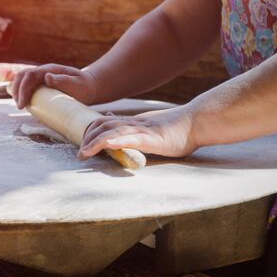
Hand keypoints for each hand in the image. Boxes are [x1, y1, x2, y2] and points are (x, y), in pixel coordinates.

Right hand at [9, 63, 97, 108]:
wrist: (89, 87)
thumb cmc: (84, 86)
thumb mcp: (77, 84)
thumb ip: (64, 80)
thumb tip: (47, 76)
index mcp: (50, 70)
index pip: (30, 75)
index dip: (23, 88)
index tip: (22, 104)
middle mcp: (43, 72)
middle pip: (22, 76)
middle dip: (17, 90)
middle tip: (19, 106)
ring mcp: (41, 78)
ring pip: (22, 80)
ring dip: (17, 92)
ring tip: (20, 105)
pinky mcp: (41, 86)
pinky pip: (27, 87)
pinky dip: (21, 94)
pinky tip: (22, 103)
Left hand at [78, 106, 198, 158]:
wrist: (196, 122)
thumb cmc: (176, 128)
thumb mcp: (150, 127)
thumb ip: (134, 129)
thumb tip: (118, 130)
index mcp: (132, 122)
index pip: (103, 122)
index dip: (90, 132)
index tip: (83, 145)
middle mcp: (133, 124)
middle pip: (102, 125)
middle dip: (87, 139)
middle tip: (80, 155)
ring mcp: (141, 130)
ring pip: (112, 131)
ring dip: (95, 142)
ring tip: (84, 153)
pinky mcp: (151, 138)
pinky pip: (131, 138)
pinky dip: (116, 140)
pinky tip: (107, 144)